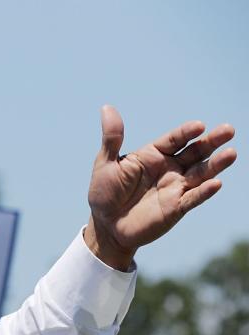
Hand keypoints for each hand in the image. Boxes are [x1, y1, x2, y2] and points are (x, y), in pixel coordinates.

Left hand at [85, 105, 235, 269]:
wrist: (105, 226)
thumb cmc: (104, 193)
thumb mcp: (106, 163)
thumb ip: (112, 138)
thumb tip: (107, 107)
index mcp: (154, 155)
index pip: (175, 139)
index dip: (187, 132)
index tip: (199, 126)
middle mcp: (170, 168)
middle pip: (195, 152)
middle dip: (211, 142)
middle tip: (228, 130)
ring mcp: (175, 188)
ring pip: (201, 173)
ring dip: (216, 164)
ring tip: (231, 153)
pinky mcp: (176, 208)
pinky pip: (193, 198)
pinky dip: (204, 191)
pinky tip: (216, 183)